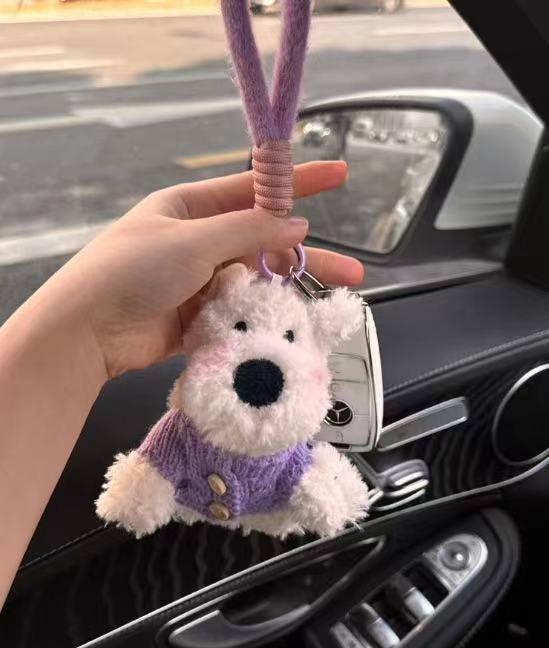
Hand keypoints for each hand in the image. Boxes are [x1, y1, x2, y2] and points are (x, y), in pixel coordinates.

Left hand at [46, 161, 362, 379]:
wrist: (87, 332)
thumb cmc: (133, 270)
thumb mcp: (193, 240)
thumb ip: (249, 233)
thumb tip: (298, 226)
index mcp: (192, 208)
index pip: (254, 189)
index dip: (298, 182)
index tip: (339, 175)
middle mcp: (199, 241)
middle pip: (264, 243)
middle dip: (307, 256)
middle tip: (352, 271)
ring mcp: (200, 281)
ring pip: (257, 281)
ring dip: (290, 292)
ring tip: (331, 305)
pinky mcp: (200, 316)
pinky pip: (241, 310)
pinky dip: (264, 316)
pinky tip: (292, 324)